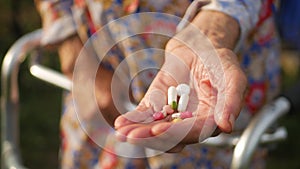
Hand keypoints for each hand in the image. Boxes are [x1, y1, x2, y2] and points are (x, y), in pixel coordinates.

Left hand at [114, 32, 246, 151]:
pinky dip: (133, 119)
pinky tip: (120, 123)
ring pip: (155, 129)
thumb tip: (227, 126)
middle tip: (133, 137)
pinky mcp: (157, 104)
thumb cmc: (220, 61)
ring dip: (138, 132)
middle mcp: (190, 122)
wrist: (200, 46)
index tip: (159, 130)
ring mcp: (172, 114)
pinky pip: (145, 114)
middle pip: (170, 136)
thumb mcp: (233, 76)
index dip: (176, 133)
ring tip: (122, 133)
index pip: (192, 132)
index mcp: (210, 120)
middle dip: (151, 137)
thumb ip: (232, 100)